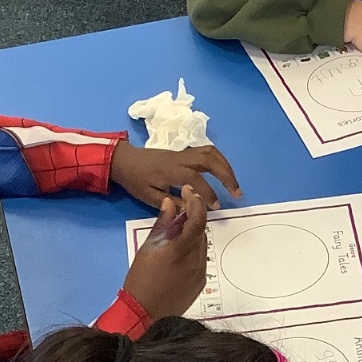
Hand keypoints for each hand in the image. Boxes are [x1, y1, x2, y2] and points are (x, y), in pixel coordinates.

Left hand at [111, 139, 240, 211]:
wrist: (124, 160)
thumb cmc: (135, 180)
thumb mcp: (149, 197)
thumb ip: (170, 203)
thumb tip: (190, 210)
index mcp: (171, 170)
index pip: (196, 179)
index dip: (208, 192)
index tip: (215, 207)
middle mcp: (180, 158)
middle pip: (210, 159)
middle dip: (227, 175)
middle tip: (237, 193)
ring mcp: (183, 153)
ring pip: (211, 152)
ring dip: (226, 166)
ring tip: (234, 184)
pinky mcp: (184, 152)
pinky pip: (206, 151)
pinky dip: (219, 160)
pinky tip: (222, 173)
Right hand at [121, 187, 207, 319]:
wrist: (145, 314)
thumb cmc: (140, 280)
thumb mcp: (147, 249)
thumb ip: (162, 224)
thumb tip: (171, 203)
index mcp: (179, 251)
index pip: (197, 220)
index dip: (196, 203)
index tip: (191, 192)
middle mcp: (195, 261)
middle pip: (201, 232)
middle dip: (193, 218)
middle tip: (181, 210)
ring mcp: (200, 273)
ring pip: (202, 246)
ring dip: (193, 235)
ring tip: (178, 233)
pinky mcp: (200, 283)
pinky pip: (201, 260)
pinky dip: (193, 251)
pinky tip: (180, 254)